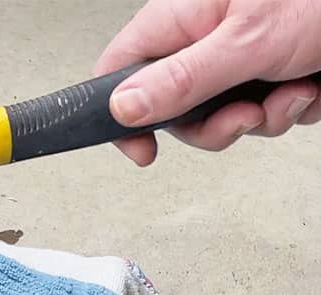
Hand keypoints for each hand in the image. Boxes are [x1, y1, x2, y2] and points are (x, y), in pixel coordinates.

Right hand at [95, 0, 320, 164]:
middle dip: (217, 125)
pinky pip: (265, 110)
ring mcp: (240, 55)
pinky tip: (311, 85)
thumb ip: (180, 81)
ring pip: (225, 116)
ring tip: (294, 90)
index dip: (122, 115)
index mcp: (182, 19)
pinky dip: (292, 108)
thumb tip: (123, 109)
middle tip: (245, 115)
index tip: (144, 149)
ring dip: (264, 118)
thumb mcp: (246, 44)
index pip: (119, 71)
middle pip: (176, 108)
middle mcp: (205, 37)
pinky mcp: (273, 69)